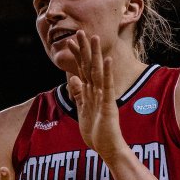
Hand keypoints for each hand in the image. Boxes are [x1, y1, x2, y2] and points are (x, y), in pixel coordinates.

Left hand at [66, 32, 128, 161]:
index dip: (76, 56)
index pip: (82, 70)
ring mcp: (104, 97)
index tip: (70, 42)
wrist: (108, 148)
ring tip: (94, 38)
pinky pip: (107, 87)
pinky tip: (106, 61)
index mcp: (91, 92)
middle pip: (90, 67)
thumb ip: (79, 94)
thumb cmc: (97, 131)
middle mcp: (98, 91)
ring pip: (98, 72)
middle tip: (79, 32)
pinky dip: (107, 73)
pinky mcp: (109, 105)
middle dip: (84, 50)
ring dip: (96, 55)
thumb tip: (73, 79)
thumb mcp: (83, 110)